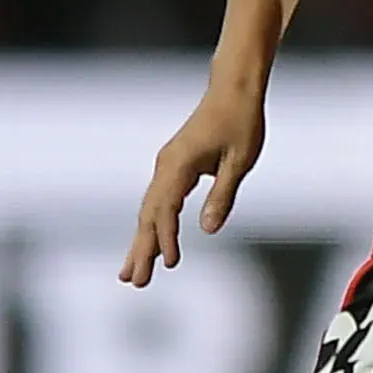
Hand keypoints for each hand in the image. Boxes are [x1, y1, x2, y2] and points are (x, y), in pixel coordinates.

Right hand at [121, 74, 265, 285]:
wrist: (233, 90)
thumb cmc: (240, 122)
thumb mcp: (240, 161)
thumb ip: (223, 196)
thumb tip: (208, 230)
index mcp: (179, 164)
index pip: (167, 209)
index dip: (167, 238)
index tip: (170, 264)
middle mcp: (166, 166)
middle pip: (148, 215)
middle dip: (141, 250)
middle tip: (134, 282)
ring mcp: (167, 166)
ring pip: (149, 210)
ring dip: (141, 242)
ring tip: (131, 273)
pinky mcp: (173, 167)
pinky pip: (158, 201)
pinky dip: (152, 225)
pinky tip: (150, 245)